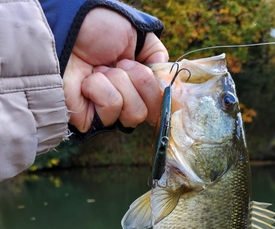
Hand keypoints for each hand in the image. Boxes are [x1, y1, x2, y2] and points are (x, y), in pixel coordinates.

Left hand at [63, 7, 168, 131]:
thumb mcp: (139, 35)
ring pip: (134, 113)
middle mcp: (124, 102)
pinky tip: (87, 79)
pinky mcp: (89, 119)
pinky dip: (101, 88)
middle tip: (119, 63)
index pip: (159, 105)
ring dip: (118, 82)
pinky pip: (111, 109)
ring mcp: (106, 113)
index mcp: (137, 85)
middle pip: (148, 112)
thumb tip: (171, 85)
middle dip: (138, 81)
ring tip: (100, 69)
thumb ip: (158, 59)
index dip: (159, 94)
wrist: (69, 28)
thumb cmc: (99, 27)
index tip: (155, 77)